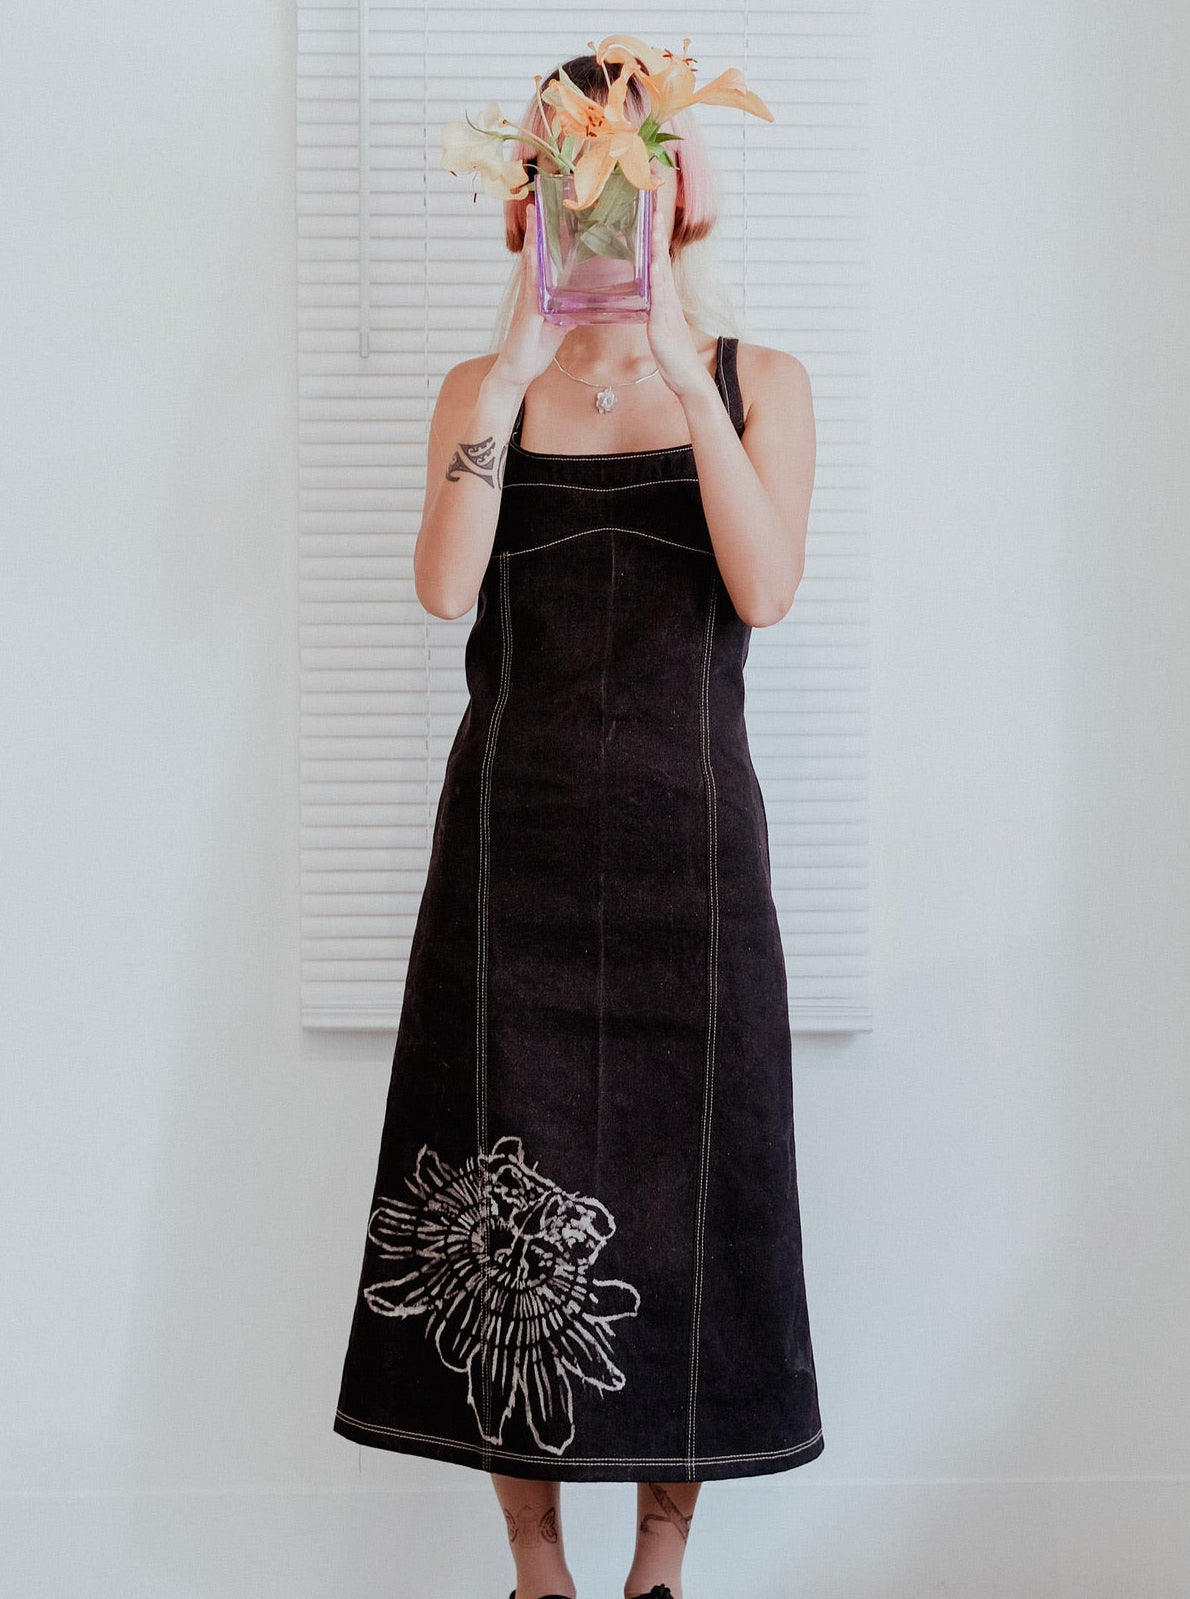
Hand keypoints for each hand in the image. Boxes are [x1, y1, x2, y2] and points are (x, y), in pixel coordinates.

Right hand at [488, 200, 568, 391]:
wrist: (517, 372)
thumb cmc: (534, 351)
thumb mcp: (558, 328)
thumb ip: (568, 315)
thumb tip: (581, 307)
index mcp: (539, 295)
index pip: (543, 260)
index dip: (544, 239)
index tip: (548, 216)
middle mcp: (531, 292)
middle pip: (534, 254)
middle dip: (535, 229)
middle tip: (536, 202)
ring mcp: (528, 300)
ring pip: (530, 263)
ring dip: (531, 239)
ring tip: (533, 214)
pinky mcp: (527, 312)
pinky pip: (530, 286)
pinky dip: (532, 268)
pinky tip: (533, 253)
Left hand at [645, 205, 715, 399]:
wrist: (688, 380)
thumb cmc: (674, 358)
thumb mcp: (660, 329)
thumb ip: (654, 313)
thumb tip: (645, 301)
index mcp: (665, 300)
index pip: (659, 263)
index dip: (655, 240)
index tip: (651, 216)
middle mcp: (668, 300)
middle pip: (662, 260)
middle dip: (657, 234)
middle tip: (653, 208)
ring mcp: (667, 310)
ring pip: (662, 273)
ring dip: (657, 249)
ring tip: (653, 226)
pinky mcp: (664, 324)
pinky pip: (660, 299)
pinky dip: (657, 280)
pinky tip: (654, 266)